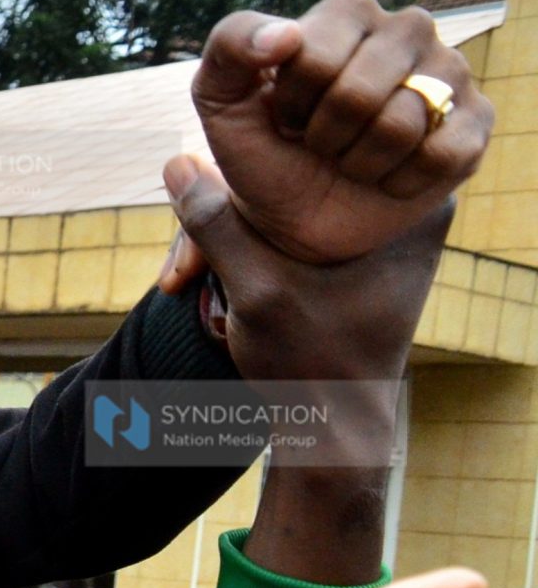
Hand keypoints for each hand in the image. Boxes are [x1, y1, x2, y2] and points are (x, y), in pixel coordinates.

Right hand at [155, 152, 449, 402]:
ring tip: (182, 280)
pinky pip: (287, 230)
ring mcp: (377, 235)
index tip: (202, 233)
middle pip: (294, 182)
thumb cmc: (311, 366)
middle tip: (182, 272)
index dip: (244, 184)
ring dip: (224, 237)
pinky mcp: (351, 256)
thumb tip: (176, 162)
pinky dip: (244, 248)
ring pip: (283, 207)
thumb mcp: (258, 291)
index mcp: (410, 207)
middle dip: (225, 220)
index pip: (318, 156)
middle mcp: (403, 211)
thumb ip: (218, 226)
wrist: (333, 431)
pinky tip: (202, 277)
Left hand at [187, 0, 488, 266]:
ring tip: (352, 157)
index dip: (290, 101)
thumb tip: (283, 35)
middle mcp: (407, 28)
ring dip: (359, 162)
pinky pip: (441, 155)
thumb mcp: (223, 99)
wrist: (301, 212)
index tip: (286, 113)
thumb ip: (231, 46)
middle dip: (323, 135)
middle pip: (358, 92)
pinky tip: (389, 175)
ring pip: (401, 125)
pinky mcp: (474, 121)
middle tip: (320, 141)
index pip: (313, 55)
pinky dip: (400, 182)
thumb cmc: (264, 147)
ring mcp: (449, 71)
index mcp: (348, 11)